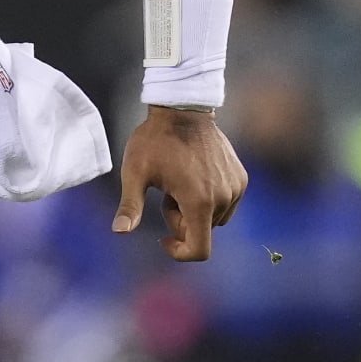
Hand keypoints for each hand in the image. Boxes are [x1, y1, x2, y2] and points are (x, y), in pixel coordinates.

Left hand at [112, 105, 247, 260]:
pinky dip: (210, 199)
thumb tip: (119, 232)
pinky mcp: (241, 178)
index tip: (163, 239)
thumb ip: (130, 205)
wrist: (182, 109)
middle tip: (166, 193)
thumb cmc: (154, 141)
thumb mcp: (135, 172)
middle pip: (202, 232)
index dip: (180, 252)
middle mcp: (224, 198)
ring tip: (180, 181)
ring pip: (214, 219)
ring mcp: (235, 187)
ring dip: (195, 210)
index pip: (199, 250)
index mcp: (199, 201)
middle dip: (181, 220)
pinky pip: (226, 203)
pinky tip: (195, 175)